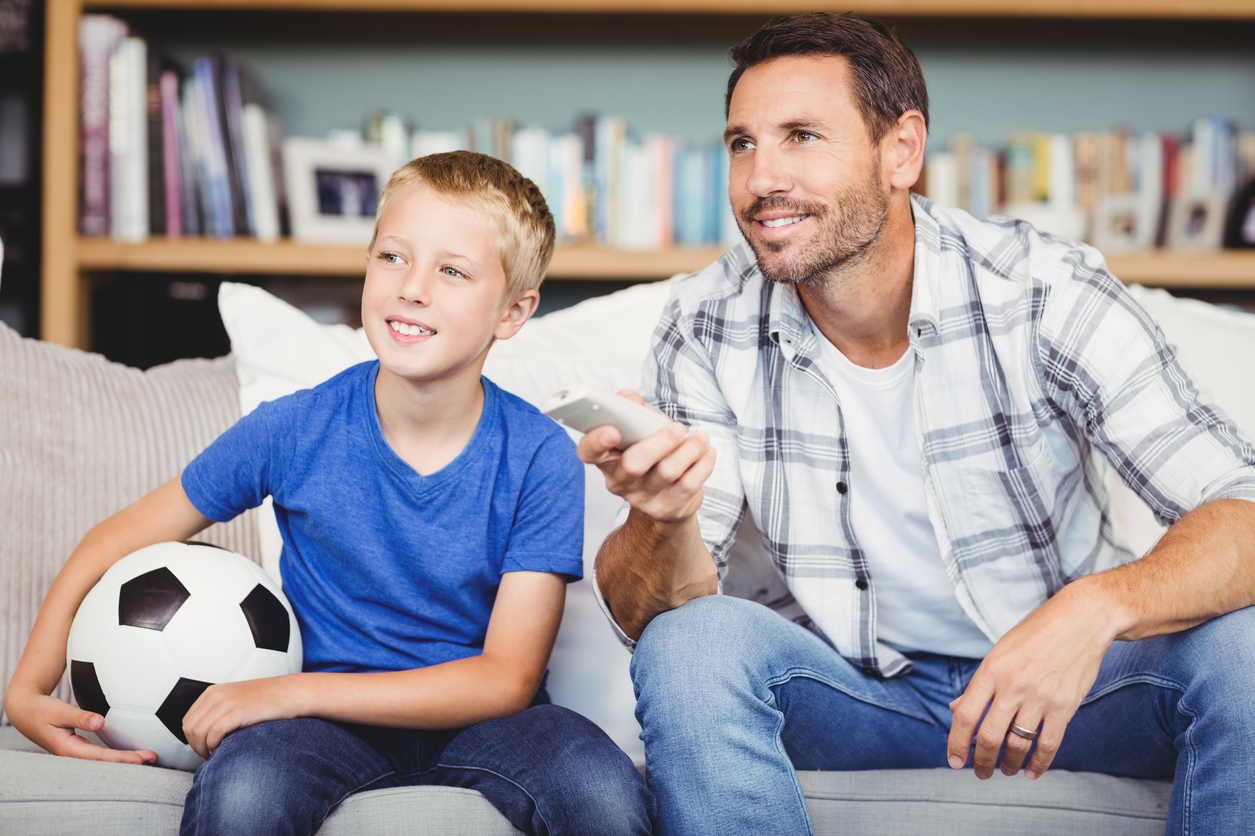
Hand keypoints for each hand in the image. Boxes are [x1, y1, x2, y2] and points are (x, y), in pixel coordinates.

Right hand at [6, 690, 155, 763]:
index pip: (98, 757)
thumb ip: (79, 717)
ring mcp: (77, 751)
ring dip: (125, 758)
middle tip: (153, 757)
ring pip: (104, 759)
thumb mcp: (59, 711)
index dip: (120, 759)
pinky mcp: (80, 745)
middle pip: (105, 761)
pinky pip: (101, 752)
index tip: (139, 759)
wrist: (26, 712)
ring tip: (149, 757)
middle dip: (129, 761)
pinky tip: (132, 750)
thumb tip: (100, 722)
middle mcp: (74, 753)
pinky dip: (117, 752)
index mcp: (67, 748)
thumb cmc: (41, 710)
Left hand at [182, 676, 300, 759]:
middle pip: (189, 728)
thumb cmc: (268, 702)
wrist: (292, 693)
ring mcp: (226, 702)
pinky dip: (214, 747)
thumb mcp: (238, 700)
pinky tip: (224, 750)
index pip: (188, 721)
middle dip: (196, 747)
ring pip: (198, 732)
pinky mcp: (238, 711)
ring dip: (204, 749)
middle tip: (211, 755)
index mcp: (213, 692)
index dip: (193, 740)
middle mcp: (216, 695)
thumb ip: (220, 711)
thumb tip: (204, 735)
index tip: (207, 749)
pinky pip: (213, 734)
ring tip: (217, 755)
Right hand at [576, 389, 715, 523]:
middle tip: (677, 428)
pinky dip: (702, 465)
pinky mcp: (667, 509)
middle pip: (633, 464)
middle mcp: (620, 481)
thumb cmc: (650, 455)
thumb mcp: (638, 429)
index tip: (612, 429)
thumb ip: (631, 409)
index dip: (596, 441)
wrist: (665, 499)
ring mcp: (643, 498)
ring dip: (689, 450)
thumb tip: (631, 399)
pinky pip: (688, 485)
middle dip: (659, 442)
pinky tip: (707, 453)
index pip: (588, 452)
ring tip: (701, 439)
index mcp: (606, 458)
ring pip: (667, 472)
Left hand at [946, 580, 1118, 779]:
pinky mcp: (1064, 707)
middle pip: (989, 736)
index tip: (954, 759)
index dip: (956, 742)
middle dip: (980, 762)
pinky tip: (1031, 772)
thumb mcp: (999, 651)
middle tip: (979, 772)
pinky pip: (1048, 744)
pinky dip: (1038, 764)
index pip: (965, 715)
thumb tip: (957, 709)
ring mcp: (1040, 698)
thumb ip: (979, 684)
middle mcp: (1013, 685)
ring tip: (1003, 771)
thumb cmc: (1036, 633)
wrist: (1082, 620)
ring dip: (1007, 765)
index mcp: (991, 670)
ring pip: (1017, 745)